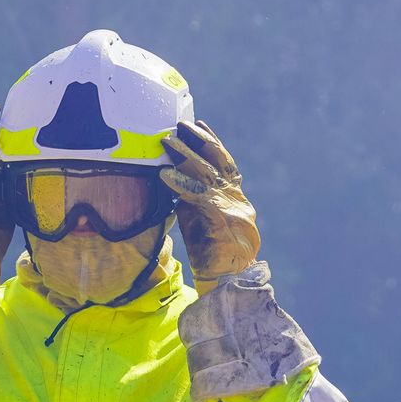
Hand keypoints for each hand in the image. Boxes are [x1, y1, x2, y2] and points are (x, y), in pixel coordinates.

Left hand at [160, 120, 260, 294]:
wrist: (229, 278)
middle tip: (179, 125)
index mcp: (233, 195)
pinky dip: (181, 184)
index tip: (198, 124)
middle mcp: (235, 196)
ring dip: (185, 156)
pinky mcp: (221, 220)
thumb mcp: (201, 217)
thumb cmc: (212, 250)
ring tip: (167, 143)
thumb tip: (171, 177)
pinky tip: (165, 175)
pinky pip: (199, 197)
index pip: (223, 161)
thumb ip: (192, 198)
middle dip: (198, 141)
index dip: (212, 141)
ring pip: (207, 174)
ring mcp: (231, 207)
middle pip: (216, 161)